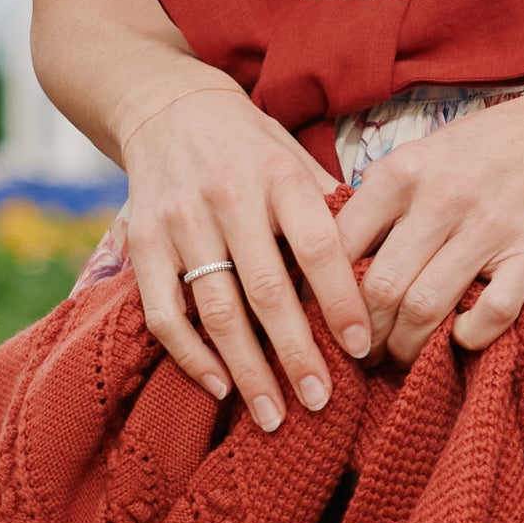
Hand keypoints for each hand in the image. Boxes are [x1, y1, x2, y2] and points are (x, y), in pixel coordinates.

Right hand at [115, 66, 376, 431]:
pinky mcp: (142, 243)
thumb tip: (382, 267)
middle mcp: (228, 199)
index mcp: (278, 176)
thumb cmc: (249, 145)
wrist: (165, 107)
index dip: (341, 301)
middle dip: (296, 355)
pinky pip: (164, 314)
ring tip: (274, 415)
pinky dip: (191, 357)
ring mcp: (181, 223)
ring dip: (247, 371)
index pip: (318, 248)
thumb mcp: (296, 157)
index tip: (363, 348)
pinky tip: (221, 387)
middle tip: (321, 402)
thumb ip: (331, 208)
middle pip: (267, 291)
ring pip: (217, 311)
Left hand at [333, 81, 523, 360]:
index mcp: (403, 172)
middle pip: (381, 288)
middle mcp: (442, 198)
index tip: (325, 319)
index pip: (341, 246)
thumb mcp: (418, 156)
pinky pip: (491, 315)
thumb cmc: (481, 151)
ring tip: (398, 356)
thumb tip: (330, 261)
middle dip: (363, 333)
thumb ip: (378, 202)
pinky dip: (468, 338)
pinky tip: (458, 337)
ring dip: (405, 346)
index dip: (325, 294)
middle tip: (359, 352)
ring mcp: (490, 228)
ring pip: (426, 308)